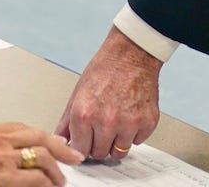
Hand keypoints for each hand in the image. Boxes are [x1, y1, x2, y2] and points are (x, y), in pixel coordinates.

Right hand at [0, 122, 82, 186]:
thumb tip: (21, 150)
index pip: (23, 127)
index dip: (44, 136)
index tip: (56, 142)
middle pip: (37, 136)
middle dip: (60, 147)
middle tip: (72, 156)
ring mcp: (1, 158)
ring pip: (41, 155)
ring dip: (55, 169)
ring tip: (59, 179)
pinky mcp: (5, 177)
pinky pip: (37, 177)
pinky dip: (47, 183)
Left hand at [56, 27, 161, 161]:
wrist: (131, 54)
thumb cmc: (105, 70)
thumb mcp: (78, 94)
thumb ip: (67, 122)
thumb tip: (61, 141)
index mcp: (84, 115)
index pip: (80, 151)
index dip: (83, 145)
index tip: (86, 141)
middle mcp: (106, 122)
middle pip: (100, 154)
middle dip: (99, 144)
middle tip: (102, 127)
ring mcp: (129, 124)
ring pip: (119, 152)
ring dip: (117, 141)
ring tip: (117, 121)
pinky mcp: (147, 122)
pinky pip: (138, 141)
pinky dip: (134, 133)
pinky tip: (130, 115)